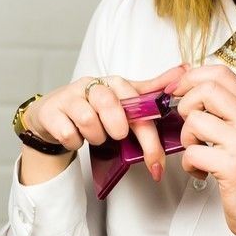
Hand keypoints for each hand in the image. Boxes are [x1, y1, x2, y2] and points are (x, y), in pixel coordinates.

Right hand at [25, 65, 185, 180]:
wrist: (54, 115)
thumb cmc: (93, 108)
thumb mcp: (123, 99)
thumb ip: (151, 90)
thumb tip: (183, 71)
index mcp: (115, 83)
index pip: (138, 104)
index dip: (149, 137)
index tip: (155, 163)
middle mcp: (92, 85)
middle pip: (111, 105)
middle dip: (117, 129)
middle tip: (116, 136)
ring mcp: (70, 96)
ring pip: (89, 120)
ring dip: (95, 137)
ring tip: (94, 135)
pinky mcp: (51, 111)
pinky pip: (68, 133)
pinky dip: (75, 142)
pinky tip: (75, 136)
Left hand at [171, 65, 235, 235]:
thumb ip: (222, 111)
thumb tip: (186, 82)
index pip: (221, 73)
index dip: (191, 77)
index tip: (177, 92)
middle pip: (206, 88)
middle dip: (185, 106)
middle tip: (189, 127)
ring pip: (195, 121)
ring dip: (186, 139)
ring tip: (198, 153)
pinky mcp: (233, 166)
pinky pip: (192, 152)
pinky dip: (189, 165)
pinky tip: (202, 172)